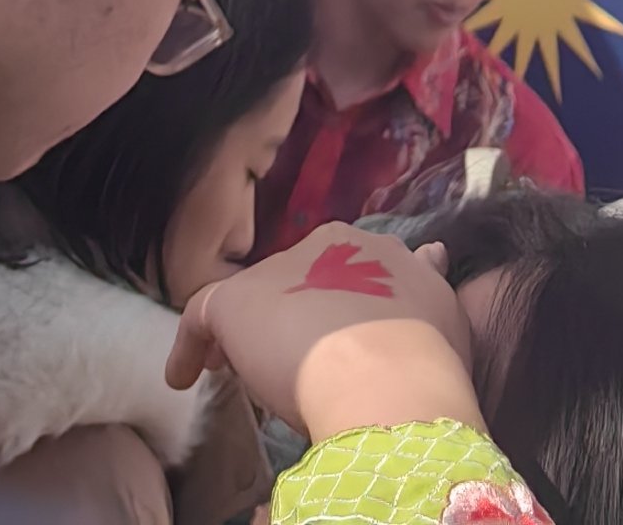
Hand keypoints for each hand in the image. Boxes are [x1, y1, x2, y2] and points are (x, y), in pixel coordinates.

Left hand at [167, 223, 482, 444]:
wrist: (386, 374)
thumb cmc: (423, 353)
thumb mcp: (439, 308)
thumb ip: (425, 279)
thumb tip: (431, 251)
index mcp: (373, 247)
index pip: (342, 268)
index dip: (330, 304)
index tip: (328, 336)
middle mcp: (325, 245)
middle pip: (297, 280)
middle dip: (292, 316)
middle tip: (289, 362)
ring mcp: (278, 272)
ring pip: (255, 302)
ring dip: (247, 333)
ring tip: (238, 371)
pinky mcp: (235, 303)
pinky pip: (201, 318)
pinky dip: (189, 347)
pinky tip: (183, 376)